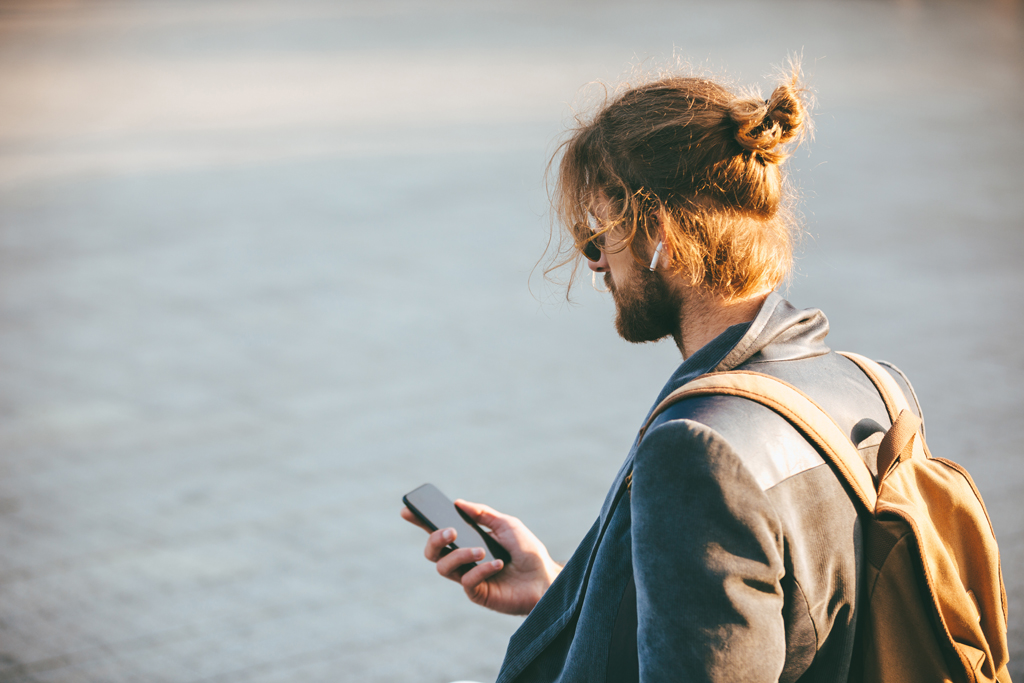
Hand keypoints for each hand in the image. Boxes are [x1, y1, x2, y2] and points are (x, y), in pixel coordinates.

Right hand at [401, 499, 561, 615]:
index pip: (439, 531)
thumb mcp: (507, 524)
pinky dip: (481, 569)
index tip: (406, 511)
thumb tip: (457, 502)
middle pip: (432, 552)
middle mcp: (464, 560)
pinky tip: (497, 564)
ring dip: (459, 554)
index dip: (420, 522)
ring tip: (480, 550)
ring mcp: (469, 578)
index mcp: (468, 541)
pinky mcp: (477, 594)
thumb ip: (483, 514)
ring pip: (443, 568)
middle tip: (450, 530)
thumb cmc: (528, 552)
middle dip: (434, 539)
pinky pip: (467, 581)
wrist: (547, 578)